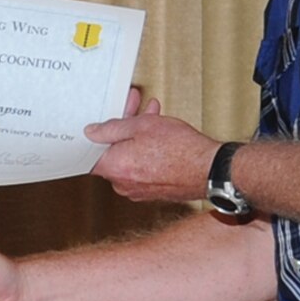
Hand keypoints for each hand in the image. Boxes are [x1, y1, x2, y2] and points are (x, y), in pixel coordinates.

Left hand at [85, 106, 217, 203]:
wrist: (209, 169)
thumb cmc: (181, 150)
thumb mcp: (142, 125)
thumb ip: (112, 128)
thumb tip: (93, 132)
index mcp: (114, 168)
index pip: (90, 155)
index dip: (96, 135)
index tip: (102, 122)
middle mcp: (123, 184)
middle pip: (113, 153)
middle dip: (123, 128)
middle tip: (133, 110)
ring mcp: (139, 190)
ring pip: (130, 158)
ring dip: (137, 137)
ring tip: (152, 117)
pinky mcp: (154, 191)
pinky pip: (142, 168)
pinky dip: (147, 152)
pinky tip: (159, 136)